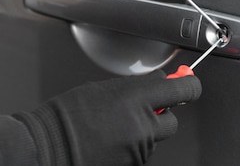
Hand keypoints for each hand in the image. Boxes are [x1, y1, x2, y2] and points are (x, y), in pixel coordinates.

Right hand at [14, 71, 201, 165]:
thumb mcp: (102, 88)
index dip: (189, 85)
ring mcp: (138, 148)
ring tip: (114, 125)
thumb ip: (134, 87)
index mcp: (135, 98)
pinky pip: (141, 152)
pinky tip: (110, 139)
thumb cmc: (69, 114)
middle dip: (163, 114)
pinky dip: (131, 145)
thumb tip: (156, 84)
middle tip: (147, 109)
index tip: (189, 82)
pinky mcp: (133, 164)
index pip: (182, 89)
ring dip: (143, 131)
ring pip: (155, 138)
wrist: (50, 145)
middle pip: (173, 120)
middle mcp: (142, 125)